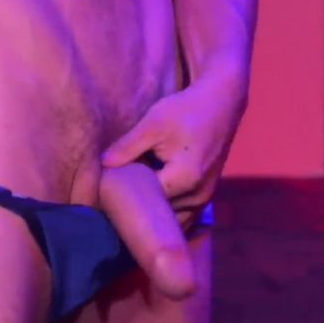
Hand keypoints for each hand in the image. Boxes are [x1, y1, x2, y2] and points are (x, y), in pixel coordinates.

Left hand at [102, 74, 248, 214]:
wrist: (221, 104)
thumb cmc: (186, 110)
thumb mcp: (153, 124)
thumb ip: (127, 147)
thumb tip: (102, 165)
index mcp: (184, 181)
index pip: (145, 203)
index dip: (124, 198)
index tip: (107, 191)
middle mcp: (198, 197)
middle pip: (158, 215)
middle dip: (137, 208)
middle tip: (114, 200)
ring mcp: (204, 200)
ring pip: (171, 219)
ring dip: (152, 213)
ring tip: (130, 199)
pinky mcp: (205, 196)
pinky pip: (182, 214)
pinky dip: (165, 211)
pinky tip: (148, 198)